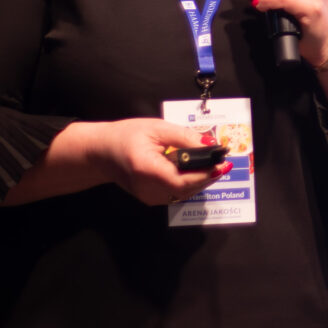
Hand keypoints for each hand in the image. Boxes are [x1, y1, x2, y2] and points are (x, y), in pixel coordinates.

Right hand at [91, 117, 231, 205]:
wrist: (102, 152)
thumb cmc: (127, 135)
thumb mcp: (156, 129)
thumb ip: (184, 137)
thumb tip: (210, 144)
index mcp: (147, 169)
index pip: (182, 179)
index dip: (205, 174)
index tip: (222, 163)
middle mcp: (148, 189)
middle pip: (186, 189)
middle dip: (208, 176)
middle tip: (224, 162)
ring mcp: (149, 198)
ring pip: (183, 194)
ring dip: (201, 181)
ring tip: (215, 165)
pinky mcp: (151, 199)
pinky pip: (176, 193)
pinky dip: (190, 184)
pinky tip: (198, 171)